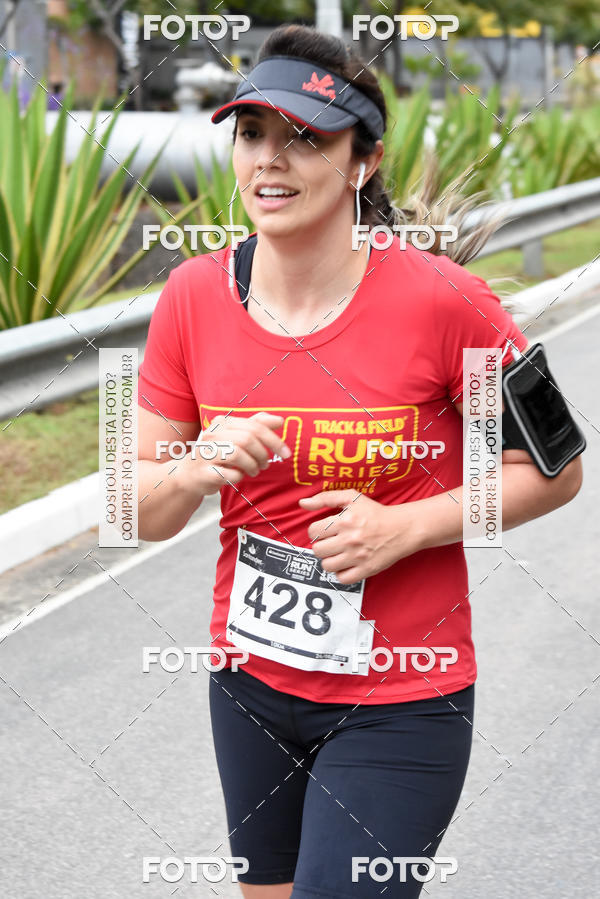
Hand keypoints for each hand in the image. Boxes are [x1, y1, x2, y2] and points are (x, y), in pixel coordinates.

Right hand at [182, 411, 290, 495]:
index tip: (286, 453)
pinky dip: (239, 477)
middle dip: (262, 454)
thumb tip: (279, 420)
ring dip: (252, 466)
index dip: (274, 440)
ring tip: (254, 471)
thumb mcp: (236, 436)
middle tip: (265, 464)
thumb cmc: (218, 454)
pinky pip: (230, 474)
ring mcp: (206, 453)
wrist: (191, 474)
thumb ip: (257, 425)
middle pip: (247, 439)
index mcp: (222, 422)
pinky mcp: (204, 472)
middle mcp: (212, 434)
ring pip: (238, 455)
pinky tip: (238, 476)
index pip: (255, 426)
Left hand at [298, 489, 423, 583]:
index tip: (324, 531)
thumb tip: (303, 503)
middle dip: (322, 546)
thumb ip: (325, 498)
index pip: (313, 531)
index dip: (316, 531)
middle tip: (331, 542)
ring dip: (330, 560)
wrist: (402, 528)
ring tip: (338, 553)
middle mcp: (349, 539)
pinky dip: (341, 573)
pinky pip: (342, 579)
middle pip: (318, 550)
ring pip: (327, 566)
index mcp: (344, 520)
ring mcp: (358, 556)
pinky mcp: (366, 570)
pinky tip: (346, 564)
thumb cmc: (375, 513)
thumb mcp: (352, 498)